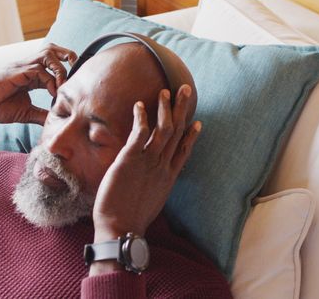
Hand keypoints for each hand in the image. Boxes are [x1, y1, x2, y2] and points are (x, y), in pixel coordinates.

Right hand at [0, 43, 76, 133]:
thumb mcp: (26, 112)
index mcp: (31, 75)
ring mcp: (21, 67)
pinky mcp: (15, 72)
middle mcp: (27, 67)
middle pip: (52, 50)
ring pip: (47, 55)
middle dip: (67, 56)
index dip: (67, 71)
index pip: (53, 63)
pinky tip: (52, 93)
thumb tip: (58, 121)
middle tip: (76, 74)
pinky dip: (49, 80)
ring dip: (60, 69)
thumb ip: (42, 114)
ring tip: (63, 86)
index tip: (74, 85)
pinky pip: (37, 69)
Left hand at [92, 85, 201, 242]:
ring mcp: (148, 162)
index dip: (191, 135)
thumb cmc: (130, 218)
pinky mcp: (130, 160)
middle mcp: (162, 166)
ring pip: (163, 130)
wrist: (121, 228)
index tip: (197, 121)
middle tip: (185, 90)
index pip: (183, 151)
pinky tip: (139, 106)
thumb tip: (148, 182)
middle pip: (177, 132)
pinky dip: (141, 119)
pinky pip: (140, 134)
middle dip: (182, 109)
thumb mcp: (150, 201)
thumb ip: (152, 186)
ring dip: (164, 109)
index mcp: (168, 177)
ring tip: (164, 92)